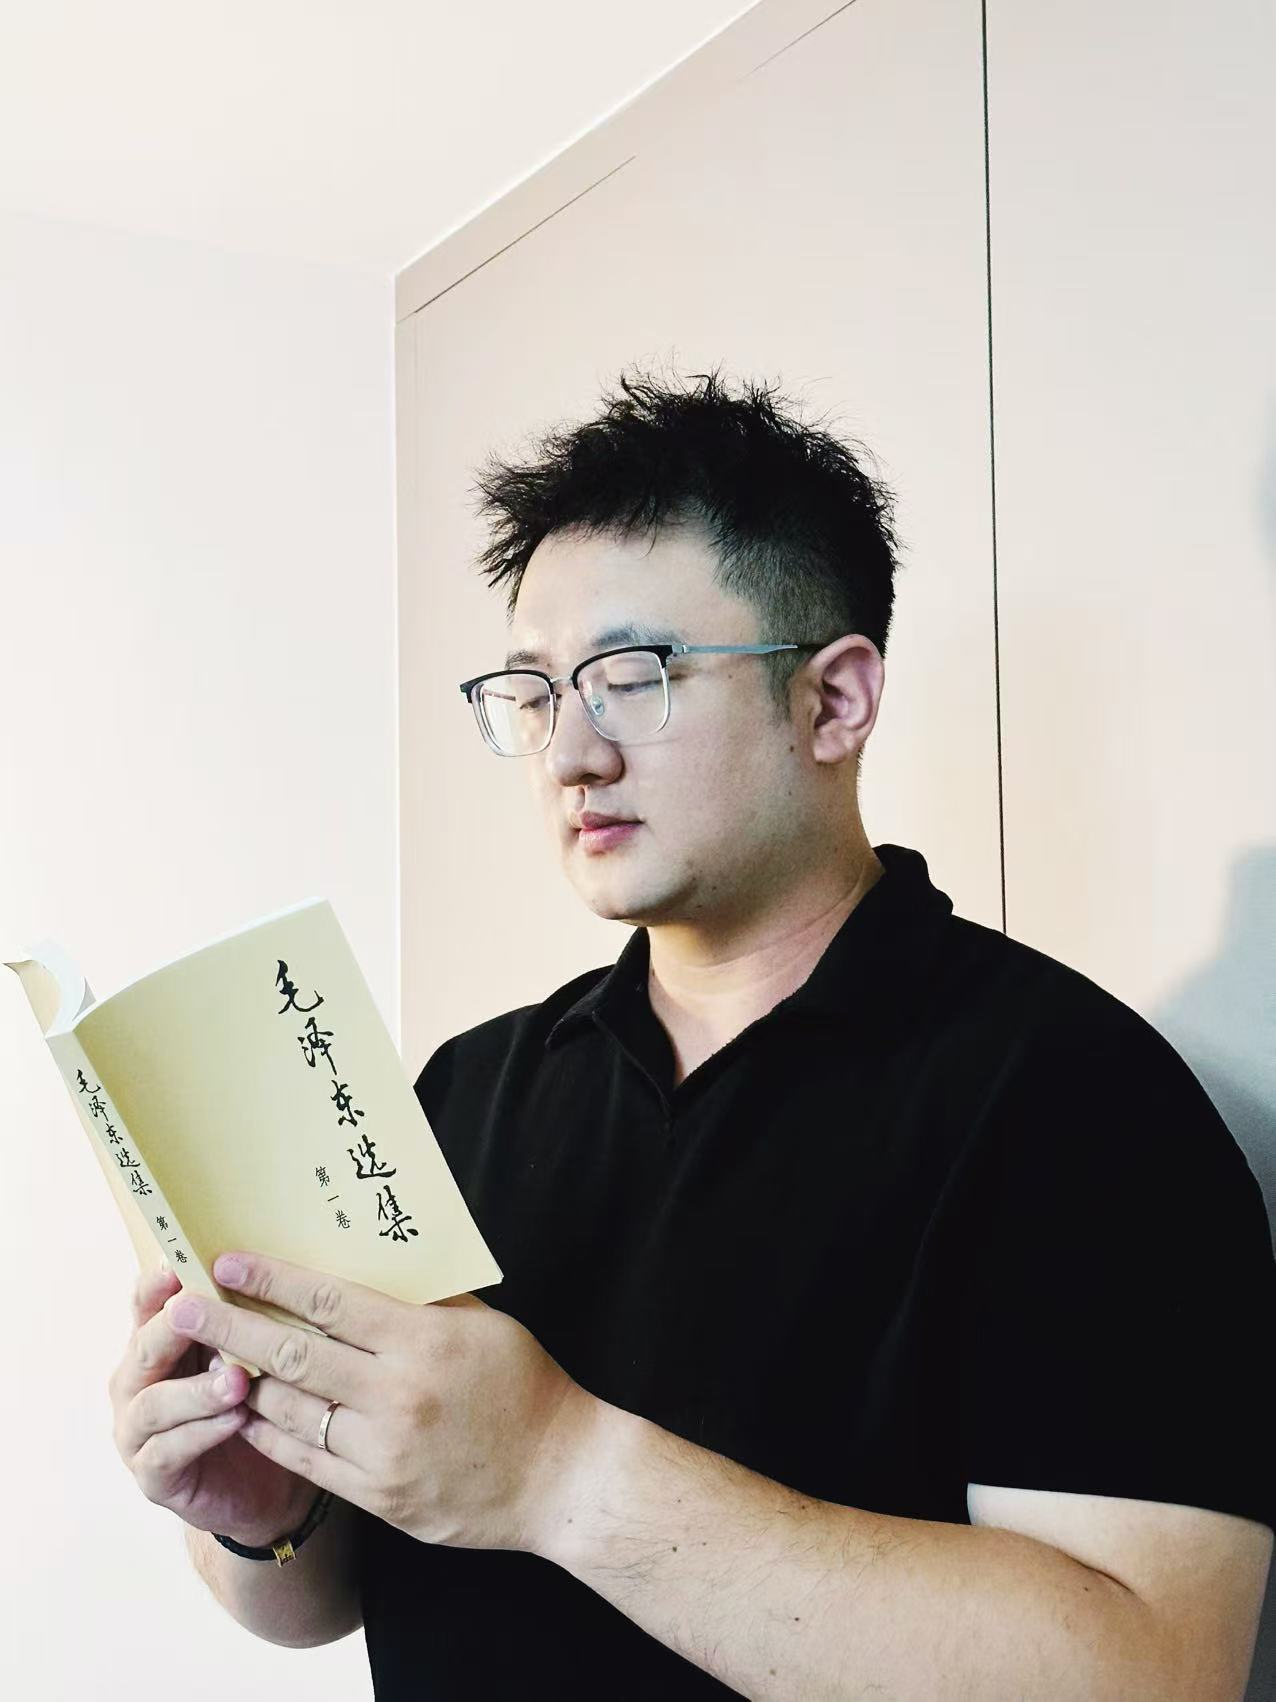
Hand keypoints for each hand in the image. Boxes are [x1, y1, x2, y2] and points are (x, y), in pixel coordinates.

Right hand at [109, 1262, 322, 1547]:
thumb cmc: (259, 1404)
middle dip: (172, 1330)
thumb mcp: (253, 1354)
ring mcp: (138, 1431)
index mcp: (159, 1344)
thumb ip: (246, 1319)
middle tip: (197, 1313)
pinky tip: (237, 1420)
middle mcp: (138, 1383)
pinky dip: (203, 1432)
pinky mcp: (153, 1476)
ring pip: (153, 1403)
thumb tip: (269, 1267)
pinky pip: (168, 1451)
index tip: (176, 1266)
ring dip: (196, 1390)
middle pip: (144, 1348)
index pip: (146, 1305)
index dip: (156, 1285)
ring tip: (237, 1380)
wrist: (267, 1486)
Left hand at [162, 1252, 599, 1554]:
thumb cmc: (523, 1387)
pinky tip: (243, 1411)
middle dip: (231, 1328)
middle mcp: (397, 1395)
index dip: (272, 1280)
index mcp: (423, 1341)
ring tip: (207, 1358)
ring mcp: (384, 1451)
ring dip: (242, 1382)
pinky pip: (306, 1460)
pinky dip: (268, 1433)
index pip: (329, 1301)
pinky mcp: (379, 1496)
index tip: (228, 1263)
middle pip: (293, 1354)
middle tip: (184, 1309)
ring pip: (290, 1410)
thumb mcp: (482, 1326)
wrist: (558, 1477)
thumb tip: (362, 1263)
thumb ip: (422, 1300)